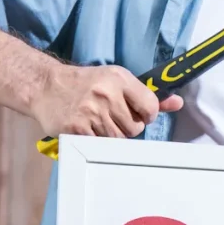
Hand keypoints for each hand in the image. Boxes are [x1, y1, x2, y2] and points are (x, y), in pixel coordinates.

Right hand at [31, 63, 182, 138]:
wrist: (45, 86)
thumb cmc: (85, 84)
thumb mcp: (116, 81)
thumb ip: (147, 95)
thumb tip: (178, 103)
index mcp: (119, 78)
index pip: (151, 107)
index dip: (147, 115)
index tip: (139, 114)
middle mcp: (106, 94)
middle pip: (135, 128)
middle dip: (128, 127)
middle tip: (113, 118)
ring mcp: (90, 112)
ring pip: (119, 139)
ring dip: (113, 136)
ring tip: (100, 122)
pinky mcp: (77, 128)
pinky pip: (100, 145)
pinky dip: (97, 142)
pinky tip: (89, 129)